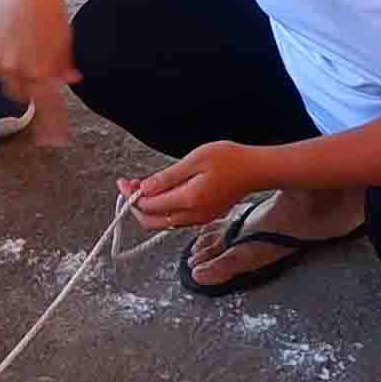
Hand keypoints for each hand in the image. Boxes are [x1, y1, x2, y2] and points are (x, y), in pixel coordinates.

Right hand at [0, 0, 71, 115]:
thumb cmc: (48, 7)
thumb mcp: (64, 39)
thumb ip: (65, 65)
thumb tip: (70, 79)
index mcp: (37, 71)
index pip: (40, 100)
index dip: (46, 102)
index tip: (49, 103)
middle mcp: (13, 68)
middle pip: (17, 92)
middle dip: (26, 86)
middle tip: (33, 69)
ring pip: (1, 74)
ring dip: (10, 68)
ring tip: (21, 46)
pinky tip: (9, 35)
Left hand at [119, 139, 278, 230]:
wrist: (256, 169)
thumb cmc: (231, 159)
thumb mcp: (195, 160)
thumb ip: (168, 177)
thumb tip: (144, 189)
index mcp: (190, 199)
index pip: (149, 205)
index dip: (132, 195)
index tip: (124, 182)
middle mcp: (194, 214)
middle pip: (152, 222)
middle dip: (135, 205)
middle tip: (128, 186)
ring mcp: (200, 218)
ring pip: (164, 222)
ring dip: (149, 208)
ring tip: (140, 187)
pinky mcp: (205, 216)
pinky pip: (177, 218)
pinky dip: (163, 209)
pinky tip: (160, 192)